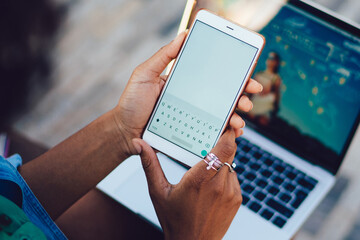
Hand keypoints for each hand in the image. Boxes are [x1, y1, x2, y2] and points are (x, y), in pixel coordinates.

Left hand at [112, 31, 262, 155]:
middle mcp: (194, 99)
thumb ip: (164, 55)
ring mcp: (194, 117)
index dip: (233, 72)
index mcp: (186, 83)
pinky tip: (234, 131)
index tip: (248, 69)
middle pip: (224, 94)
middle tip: (252, 90)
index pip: (214, 75)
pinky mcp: (191, 133)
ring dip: (238, 113)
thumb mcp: (145, 74)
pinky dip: (227, 131)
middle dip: (243, 92)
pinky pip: (213, 132)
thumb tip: (184, 33)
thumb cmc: (132, 102)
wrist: (124, 131)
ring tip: (241, 116)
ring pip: (223, 114)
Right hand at [133, 128, 240, 239]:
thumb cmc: (174, 219)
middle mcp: (219, 185)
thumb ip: (150, 165)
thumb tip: (139, 144)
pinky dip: (225, 174)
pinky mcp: (236, 199)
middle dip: (223, 143)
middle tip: (213, 138)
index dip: (228, 134)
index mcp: (199, 179)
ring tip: (207, 164)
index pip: (224, 148)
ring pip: (232, 164)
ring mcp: (230, 192)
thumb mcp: (158, 191)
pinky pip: (234, 177)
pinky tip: (211, 182)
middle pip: (230, 152)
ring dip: (222, 160)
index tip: (225, 124)